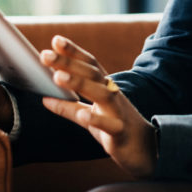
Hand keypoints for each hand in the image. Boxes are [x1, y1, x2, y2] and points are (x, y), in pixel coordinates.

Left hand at [40, 35, 157, 178]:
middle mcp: (112, 95)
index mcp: (104, 88)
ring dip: (79, 83)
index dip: (73, 52)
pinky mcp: (121, 132)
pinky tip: (83, 114)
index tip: (56, 39)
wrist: (146, 151)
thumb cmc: (115, 129)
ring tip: (58, 77)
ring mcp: (118, 112)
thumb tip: (45, 99)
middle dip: (68, 63)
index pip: (89, 65)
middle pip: (91, 74)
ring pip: (101, 94)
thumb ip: (69, 108)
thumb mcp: (89, 118)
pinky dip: (96, 118)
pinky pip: (110, 124)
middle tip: (45, 54)